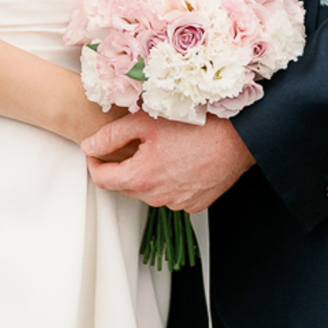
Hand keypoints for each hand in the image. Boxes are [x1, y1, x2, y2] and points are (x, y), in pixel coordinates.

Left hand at [82, 111, 254, 212]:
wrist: (238, 138)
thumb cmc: (196, 126)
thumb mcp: (145, 122)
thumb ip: (111, 136)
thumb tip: (89, 146)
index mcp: (141, 178)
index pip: (103, 180)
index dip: (95, 163)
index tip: (97, 151)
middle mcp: (157, 197)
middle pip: (126, 186)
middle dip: (122, 167)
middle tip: (133, 144)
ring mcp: (177, 204)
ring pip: (149, 192)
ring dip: (147, 176)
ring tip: (162, 150)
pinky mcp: (194, 205)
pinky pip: (172, 196)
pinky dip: (169, 183)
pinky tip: (180, 162)